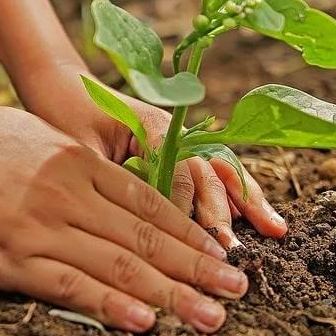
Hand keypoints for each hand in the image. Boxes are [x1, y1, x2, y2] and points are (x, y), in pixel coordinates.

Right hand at [0, 103, 247, 332]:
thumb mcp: (30, 136)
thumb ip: (71, 163)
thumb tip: (104, 185)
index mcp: (75, 160)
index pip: (148, 204)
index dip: (191, 233)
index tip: (222, 255)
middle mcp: (66, 192)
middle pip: (146, 237)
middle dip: (197, 267)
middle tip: (238, 291)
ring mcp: (38, 225)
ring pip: (118, 264)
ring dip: (172, 293)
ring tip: (212, 314)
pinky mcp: (6, 256)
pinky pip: (68, 284)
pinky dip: (109, 305)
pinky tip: (143, 320)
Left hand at [15, 65, 286, 249]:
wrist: (61, 84)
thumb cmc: (63, 114)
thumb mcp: (79, 147)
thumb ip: (107, 177)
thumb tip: (127, 221)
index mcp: (152, 125)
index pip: (179, 171)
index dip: (186, 208)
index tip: (190, 243)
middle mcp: (173, 130)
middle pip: (208, 171)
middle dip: (223, 212)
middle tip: (233, 250)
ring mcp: (179, 138)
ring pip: (220, 171)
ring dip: (246, 201)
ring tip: (275, 230)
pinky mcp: (176, 149)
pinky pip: (211, 172)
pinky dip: (235, 194)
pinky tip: (256, 217)